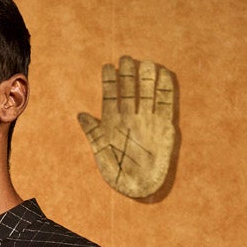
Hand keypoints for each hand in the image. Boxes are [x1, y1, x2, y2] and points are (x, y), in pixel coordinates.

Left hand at [77, 55, 176, 198]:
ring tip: (146, 63)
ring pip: (147, 93)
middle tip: (126, 58)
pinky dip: (165, 90)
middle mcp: (130, 117)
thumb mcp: (101, 155)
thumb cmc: (118, 174)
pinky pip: (165, 104)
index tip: (107, 66)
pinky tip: (164, 75)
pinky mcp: (164, 126)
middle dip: (128, 75)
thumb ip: (94, 134)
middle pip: (130, 90)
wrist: (140, 188)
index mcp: (113, 122)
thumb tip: (81, 115)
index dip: (109, 82)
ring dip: (147, 78)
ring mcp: (148, 120)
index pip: (110, 96)